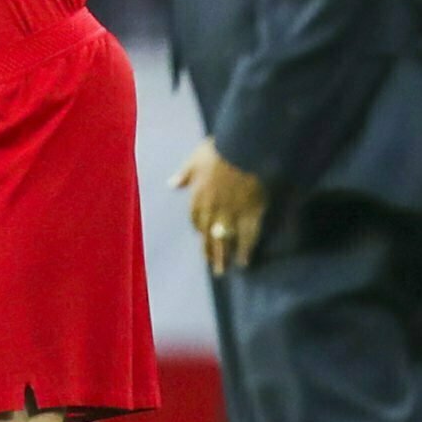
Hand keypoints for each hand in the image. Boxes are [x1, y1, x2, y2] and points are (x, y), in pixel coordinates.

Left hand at [172, 138, 266, 275]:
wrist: (241, 151)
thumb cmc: (218, 152)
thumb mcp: (195, 160)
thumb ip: (185, 174)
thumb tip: (171, 184)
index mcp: (198, 197)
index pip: (196, 218)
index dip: (199, 226)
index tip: (201, 233)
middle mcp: (212, 210)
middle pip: (208, 234)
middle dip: (208, 250)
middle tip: (210, 264)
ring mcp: (231, 215)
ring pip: (224, 240)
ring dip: (222, 256)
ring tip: (221, 270)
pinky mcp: (250, 215)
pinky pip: (247, 237)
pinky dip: (245, 250)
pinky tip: (244, 262)